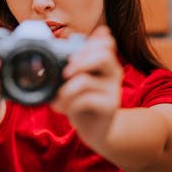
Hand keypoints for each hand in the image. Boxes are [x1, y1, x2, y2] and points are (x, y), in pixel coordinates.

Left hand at [51, 26, 122, 146]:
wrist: (95, 130)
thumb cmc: (82, 101)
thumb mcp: (76, 80)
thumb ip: (75, 63)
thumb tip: (67, 41)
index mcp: (106, 62)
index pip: (106, 43)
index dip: (90, 44)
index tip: (71, 56)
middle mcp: (114, 73)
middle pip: (103, 55)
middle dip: (79, 62)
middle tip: (64, 74)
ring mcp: (113, 89)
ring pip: (85, 80)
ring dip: (65, 91)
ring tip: (58, 99)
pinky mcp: (110, 106)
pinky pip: (85, 100)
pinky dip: (69, 104)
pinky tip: (63, 109)